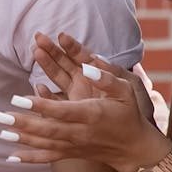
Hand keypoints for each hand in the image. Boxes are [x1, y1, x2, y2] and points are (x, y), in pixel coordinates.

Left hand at [0, 58, 170, 171]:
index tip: (19, 98)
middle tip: (1, 116)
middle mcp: (80, 132)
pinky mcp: (71, 154)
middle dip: (23, 122)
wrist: (135, 148)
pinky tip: (10, 158)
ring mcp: (75, 145)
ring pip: (44, 143)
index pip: (62, 110)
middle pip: (48, 129)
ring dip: (21, 138)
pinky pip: (48, 157)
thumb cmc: (127, 114)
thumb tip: (88, 66)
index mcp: (91, 114)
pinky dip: (30, 158)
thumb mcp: (124, 91)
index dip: (40, 105)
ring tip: (0, 131)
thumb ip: (106, 77)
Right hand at [31, 33, 154, 122]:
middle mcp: (84, 82)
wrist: (135, 135)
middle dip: (51, 49)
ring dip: (46, 64)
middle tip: (38, 37)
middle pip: (64, 62)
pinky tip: (40, 86)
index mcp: (98, 74)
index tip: (61, 36)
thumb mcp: (130, 88)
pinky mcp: (71, 110)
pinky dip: (46, 93)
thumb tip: (95, 59)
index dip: (71, 46)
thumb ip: (113, 73)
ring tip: (36, 52)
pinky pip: (56, 100)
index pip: (81, 56)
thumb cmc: (136, 110)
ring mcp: (76, 95)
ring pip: (57, 76)